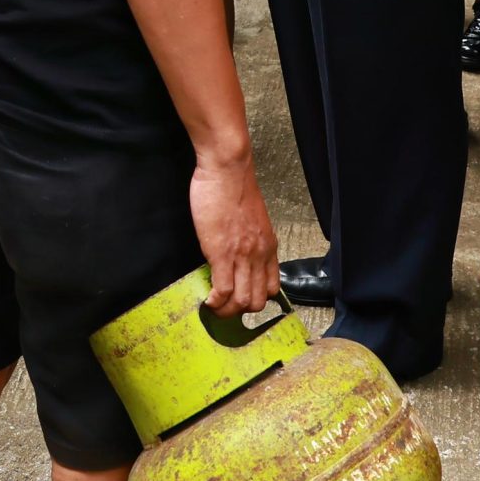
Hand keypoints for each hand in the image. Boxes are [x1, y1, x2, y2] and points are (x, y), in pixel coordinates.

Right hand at [189, 150, 278, 314]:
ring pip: (242, 301)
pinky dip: (214, 302)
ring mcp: (242, 256)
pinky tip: (206, 300)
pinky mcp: (222, 253)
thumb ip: (249, 239)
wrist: (227, 169)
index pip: (273, 287)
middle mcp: (260, 255)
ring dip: (226, 311)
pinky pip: (223, 290)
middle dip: (239, 311)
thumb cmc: (234, 186)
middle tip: (223, 307)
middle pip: (258, 300)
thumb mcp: (251, 218)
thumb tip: (237, 253)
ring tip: (213, 306)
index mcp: (268, 246)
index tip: (240, 299)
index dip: (256, 299)